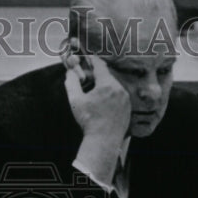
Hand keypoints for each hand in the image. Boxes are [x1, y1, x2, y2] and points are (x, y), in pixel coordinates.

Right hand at [64, 54, 129, 184]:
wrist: (104, 141)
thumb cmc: (89, 121)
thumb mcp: (76, 101)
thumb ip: (71, 83)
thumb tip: (69, 73)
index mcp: (107, 84)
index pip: (100, 65)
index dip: (92, 59)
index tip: (87, 56)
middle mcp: (119, 89)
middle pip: (107, 76)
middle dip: (96, 76)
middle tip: (87, 79)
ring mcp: (126, 98)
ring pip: (113, 86)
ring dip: (104, 87)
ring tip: (94, 96)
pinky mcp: (128, 107)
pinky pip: (119, 97)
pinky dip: (110, 97)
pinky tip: (102, 106)